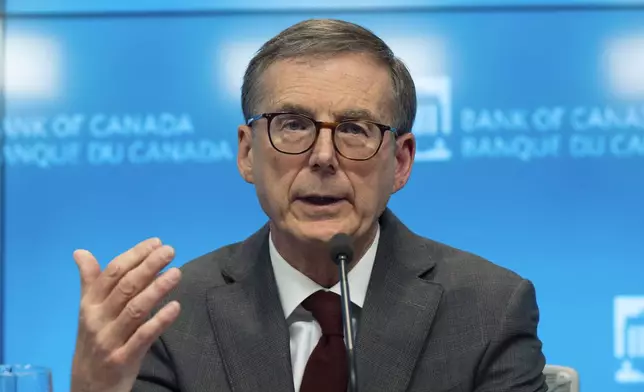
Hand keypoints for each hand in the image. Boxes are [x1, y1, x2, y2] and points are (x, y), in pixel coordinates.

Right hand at [71, 238, 181, 391]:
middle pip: (125, 287)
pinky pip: (143, 336)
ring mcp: (110, 339)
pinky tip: (176, 307)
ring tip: (177, 273)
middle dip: (148, 266)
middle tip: (170, 251)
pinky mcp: (123, 358)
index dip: (135, 256)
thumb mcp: (88, 311)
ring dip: (157, 289)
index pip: (112, 273)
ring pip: (135, 309)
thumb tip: (80, 252)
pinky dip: (160, 320)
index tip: (156, 243)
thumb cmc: (94, 341)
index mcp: (90, 304)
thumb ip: (90, 282)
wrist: (88, 386)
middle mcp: (98, 319)